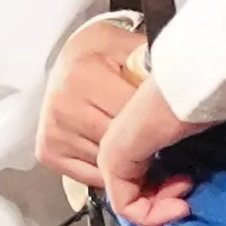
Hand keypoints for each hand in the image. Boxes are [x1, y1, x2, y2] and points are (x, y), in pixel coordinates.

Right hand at [42, 16, 194, 225]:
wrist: (69, 58)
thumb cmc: (107, 53)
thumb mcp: (132, 47)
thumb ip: (152, 66)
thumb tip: (178, 89)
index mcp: (84, 77)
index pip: (132, 118)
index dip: (157, 124)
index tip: (176, 126)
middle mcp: (63, 107)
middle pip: (119, 146)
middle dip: (147, 148)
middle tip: (167, 142)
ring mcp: (53, 132)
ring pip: (106, 167)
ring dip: (131, 166)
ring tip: (145, 150)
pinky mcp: (47, 152)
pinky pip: (90, 178)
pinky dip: (110, 173)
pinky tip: (121, 159)